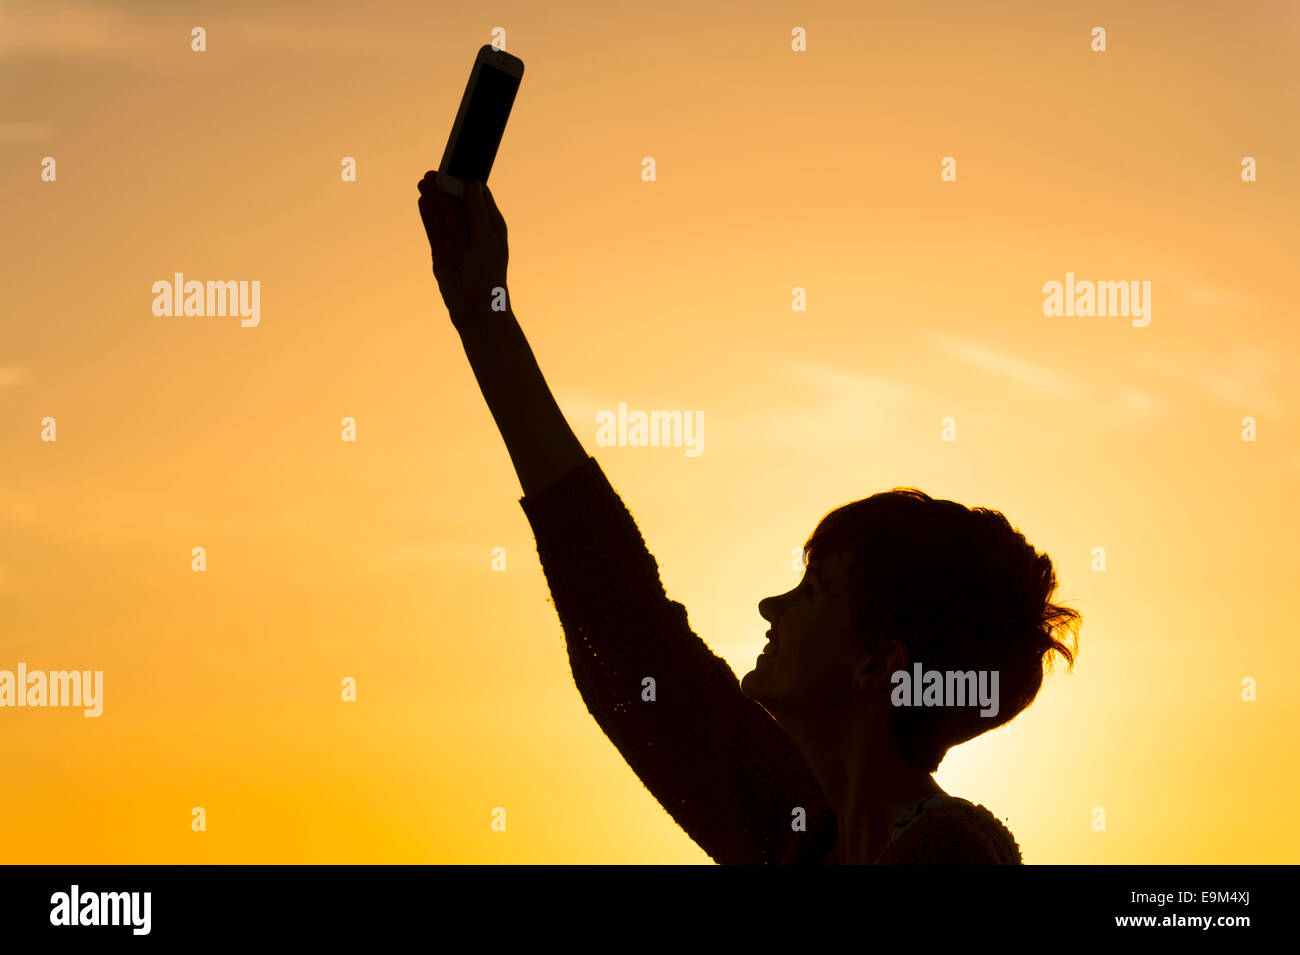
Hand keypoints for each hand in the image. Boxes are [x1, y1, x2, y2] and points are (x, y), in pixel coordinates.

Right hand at [417, 171, 509, 330]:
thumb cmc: (489, 275)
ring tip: (424, 182)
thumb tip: (474, 185)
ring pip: (443, 215)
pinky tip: (423, 201)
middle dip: (446, 188)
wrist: (475, 308)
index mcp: (491, 226)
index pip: (479, 197)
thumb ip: (478, 213)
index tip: (458, 164)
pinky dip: (428, 215)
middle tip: (432, 172)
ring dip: (434, 199)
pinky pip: (434, 229)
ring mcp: (457, 241)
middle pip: (457, 204)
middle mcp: (474, 231)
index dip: (468, 181)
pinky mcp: (442, 251)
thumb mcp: (486, 239)